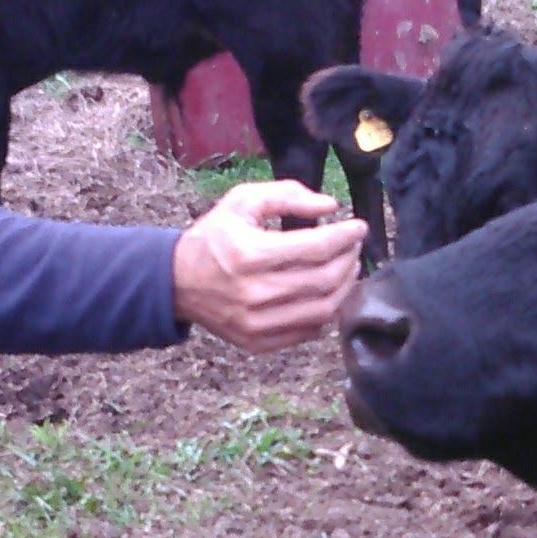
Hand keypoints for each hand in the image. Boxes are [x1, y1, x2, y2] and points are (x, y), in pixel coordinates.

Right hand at [172, 181, 366, 355]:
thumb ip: (287, 195)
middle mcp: (255, 293)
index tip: (359, 226)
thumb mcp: (242, 201)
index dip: (346, 236)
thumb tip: (331, 207)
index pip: (317, 248)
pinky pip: (309, 331)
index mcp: (250, 254)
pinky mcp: (258, 342)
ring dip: (345, 286)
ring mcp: (257, 323)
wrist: (178, 281)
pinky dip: (326, 311)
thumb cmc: (214, 236)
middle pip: (325, 280)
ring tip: (347, 267)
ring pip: (324, 309)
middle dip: (349, 259)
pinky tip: (327, 292)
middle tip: (354, 245)